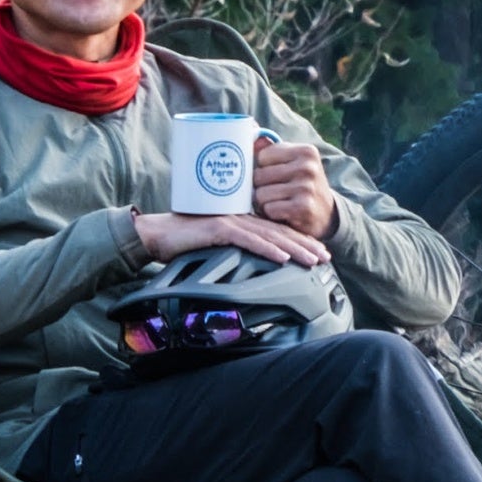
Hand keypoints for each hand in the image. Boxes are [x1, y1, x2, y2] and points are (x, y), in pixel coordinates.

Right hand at [133, 209, 330, 267]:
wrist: (155, 235)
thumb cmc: (182, 241)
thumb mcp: (214, 244)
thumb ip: (234, 248)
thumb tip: (251, 264)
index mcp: (241, 220)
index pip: (276, 229)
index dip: (299, 239)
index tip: (318, 251)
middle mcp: (239, 217)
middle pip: (279, 231)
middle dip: (306, 244)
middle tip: (326, 256)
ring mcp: (230, 221)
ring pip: (270, 235)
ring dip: (295, 248)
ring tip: (314, 259)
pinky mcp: (219, 229)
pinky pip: (249, 241)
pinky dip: (268, 249)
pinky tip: (283, 258)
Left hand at [253, 137, 336, 240]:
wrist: (326, 214)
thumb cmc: (302, 184)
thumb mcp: (293, 163)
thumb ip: (272, 149)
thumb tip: (252, 130)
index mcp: (306, 151)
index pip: (262, 156)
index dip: (262, 168)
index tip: (275, 175)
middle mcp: (308, 167)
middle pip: (259, 176)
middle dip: (260, 187)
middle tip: (275, 191)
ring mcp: (306, 187)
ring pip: (261, 194)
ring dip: (265, 202)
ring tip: (280, 202)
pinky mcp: (303, 208)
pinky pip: (269, 209)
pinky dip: (271, 214)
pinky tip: (284, 213)